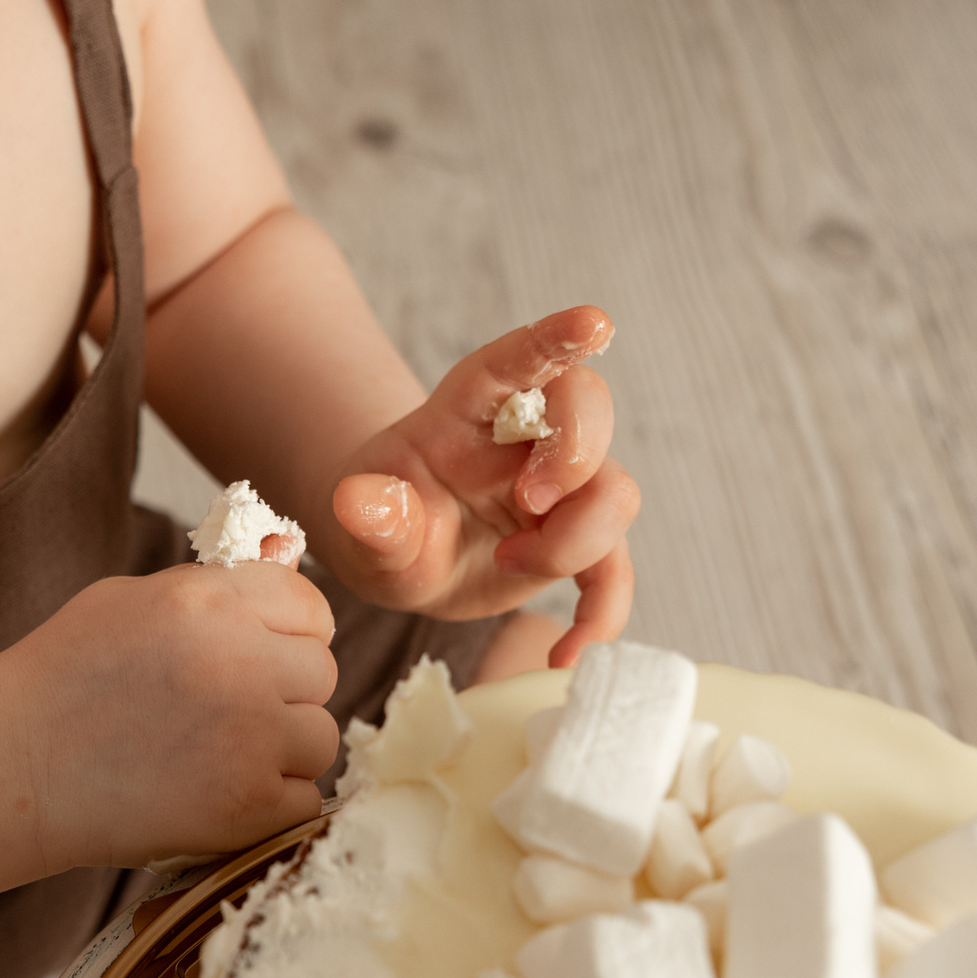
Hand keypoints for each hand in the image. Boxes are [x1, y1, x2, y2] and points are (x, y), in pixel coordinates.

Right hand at [0, 564, 337, 867]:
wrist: (11, 766)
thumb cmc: (64, 677)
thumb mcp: (133, 600)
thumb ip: (217, 591)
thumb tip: (289, 575)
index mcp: (213, 601)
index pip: (311, 609)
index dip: (290, 635)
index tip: (263, 657)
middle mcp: (241, 662)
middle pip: (321, 674)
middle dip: (286, 693)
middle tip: (229, 714)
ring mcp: (249, 738)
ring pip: (321, 740)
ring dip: (284, 751)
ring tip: (219, 757)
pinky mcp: (247, 805)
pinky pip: (303, 800)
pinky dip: (271, 804)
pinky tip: (216, 795)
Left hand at [321, 307, 637, 667]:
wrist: (399, 556)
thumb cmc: (382, 522)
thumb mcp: (362, 523)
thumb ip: (370, 514)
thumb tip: (363, 501)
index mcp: (469, 409)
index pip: (517, 359)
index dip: (555, 339)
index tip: (594, 323)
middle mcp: (525, 438)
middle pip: (587, 412)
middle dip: (572, 457)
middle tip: (526, 505)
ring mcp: (560, 489)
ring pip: (613, 492)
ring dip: (572, 541)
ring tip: (505, 569)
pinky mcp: (576, 543)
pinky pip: (613, 570)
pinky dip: (602, 613)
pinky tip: (570, 654)